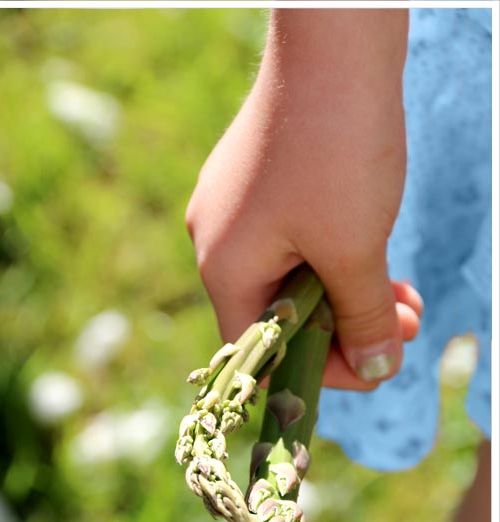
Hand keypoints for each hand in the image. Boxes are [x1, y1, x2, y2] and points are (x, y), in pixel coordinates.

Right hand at [186, 9, 421, 389]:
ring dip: (353, 294)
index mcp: (226, 270)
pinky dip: (341, 257)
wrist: (333, 44)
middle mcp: (220, 244)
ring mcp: (239, 211)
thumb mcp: (355, 251)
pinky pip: (298, 242)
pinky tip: (381, 256)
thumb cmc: (336, 152)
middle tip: (404, 329)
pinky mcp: (264, 184)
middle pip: (283, 316)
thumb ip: (363, 320)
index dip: (321, 372)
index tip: (374, 367)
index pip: (262, 353)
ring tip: (406, 300)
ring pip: (297, 278)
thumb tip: (378, 371)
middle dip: (350, 328)